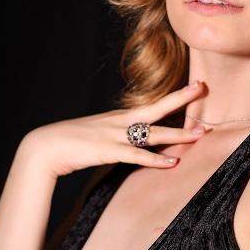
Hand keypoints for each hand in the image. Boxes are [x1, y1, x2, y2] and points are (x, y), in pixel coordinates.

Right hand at [17, 81, 213, 178]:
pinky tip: (173, 162)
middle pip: (157, 109)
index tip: (195, 87)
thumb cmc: (71, 143)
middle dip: (182, 100)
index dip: (175, 97)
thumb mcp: (99, 134)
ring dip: (178, 134)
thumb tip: (133, 142)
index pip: (153, 105)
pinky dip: (155, 160)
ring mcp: (114, 136)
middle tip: (203, 89)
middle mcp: (120, 122)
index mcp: (119, 118)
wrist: (45, 147)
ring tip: (200, 134)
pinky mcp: (107, 151)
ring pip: (153, 133)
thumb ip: (118, 137)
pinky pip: (136, 156)